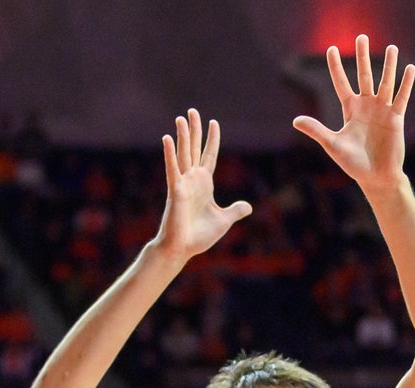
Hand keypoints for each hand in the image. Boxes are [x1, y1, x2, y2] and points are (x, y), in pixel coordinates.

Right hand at [152, 109, 251, 261]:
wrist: (183, 248)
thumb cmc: (199, 235)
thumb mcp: (224, 220)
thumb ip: (234, 211)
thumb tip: (247, 206)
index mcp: (204, 184)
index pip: (209, 156)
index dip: (212, 140)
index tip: (213, 122)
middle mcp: (192, 180)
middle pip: (194, 149)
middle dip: (195, 130)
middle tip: (193, 111)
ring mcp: (182, 184)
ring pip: (183, 154)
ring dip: (182, 136)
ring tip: (181, 118)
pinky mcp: (174, 191)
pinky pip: (172, 169)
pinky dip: (169, 154)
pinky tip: (167, 139)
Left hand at [293, 35, 414, 192]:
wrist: (376, 178)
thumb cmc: (354, 164)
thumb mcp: (332, 145)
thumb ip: (316, 130)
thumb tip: (295, 121)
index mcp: (350, 111)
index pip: (341, 83)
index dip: (335, 67)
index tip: (331, 49)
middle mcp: (366, 107)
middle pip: (364, 76)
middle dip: (362, 57)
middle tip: (361, 37)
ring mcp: (382, 111)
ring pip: (385, 82)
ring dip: (389, 65)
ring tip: (392, 47)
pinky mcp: (396, 119)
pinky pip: (401, 97)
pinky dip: (406, 84)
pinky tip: (409, 68)